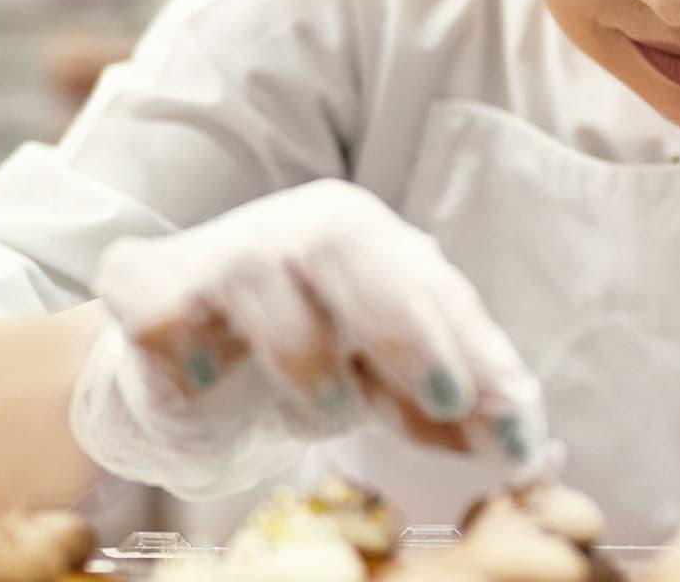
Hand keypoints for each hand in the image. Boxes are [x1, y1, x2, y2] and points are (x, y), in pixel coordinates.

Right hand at [68, 180, 549, 497]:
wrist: (180, 386)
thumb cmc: (301, 372)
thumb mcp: (387, 393)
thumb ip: (452, 412)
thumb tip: (533, 452)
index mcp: (365, 239)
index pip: (430, 284)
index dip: (478, 351)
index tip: (519, 425)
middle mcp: (292, 229)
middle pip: (346, 244)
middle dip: (406, 327)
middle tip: (451, 401)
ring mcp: (215, 256)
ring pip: (260, 276)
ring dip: (305, 355)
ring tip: (327, 412)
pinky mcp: (146, 295)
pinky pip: (166, 321)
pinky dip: (192, 361)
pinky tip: (202, 385)